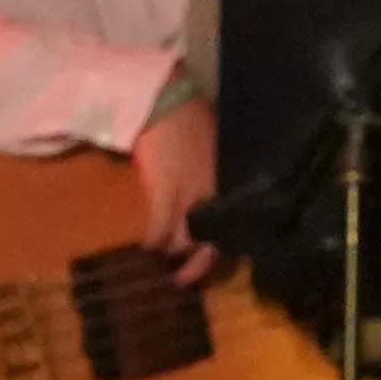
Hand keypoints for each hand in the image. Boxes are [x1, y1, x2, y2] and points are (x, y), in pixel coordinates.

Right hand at [129, 91, 221, 259]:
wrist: (164, 99)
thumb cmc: (188, 115)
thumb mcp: (214, 146)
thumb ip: (215, 170)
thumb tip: (212, 186)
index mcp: (229, 181)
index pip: (234, 222)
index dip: (225, 245)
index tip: (215, 257)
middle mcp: (217, 193)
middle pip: (214, 241)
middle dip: (200, 265)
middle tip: (184, 279)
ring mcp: (192, 194)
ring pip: (187, 240)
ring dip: (173, 252)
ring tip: (161, 257)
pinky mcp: (167, 192)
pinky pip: (161, 229)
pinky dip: (153, 241)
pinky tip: (146, 247)